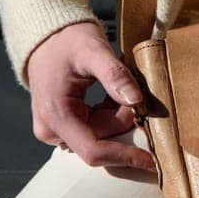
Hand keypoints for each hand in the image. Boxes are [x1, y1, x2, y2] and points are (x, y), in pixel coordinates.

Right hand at [27, 20, 155, 171]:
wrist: (46, 36)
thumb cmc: (68, 40)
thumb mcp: (93, 50)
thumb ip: (114, 75)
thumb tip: (136, 100)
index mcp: (56, 115)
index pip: (94, 150)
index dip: (124, 156)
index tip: (152, 160)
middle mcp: (51, 130)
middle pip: (101, 140)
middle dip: (124, 120)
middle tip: (137, 91)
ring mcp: (54, 130)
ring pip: (100, 135)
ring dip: (117, 116)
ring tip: (120, 87)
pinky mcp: (62, 126)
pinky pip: (93, 129)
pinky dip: (109, 114)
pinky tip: (111, 94)